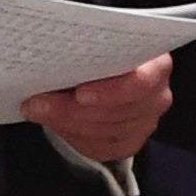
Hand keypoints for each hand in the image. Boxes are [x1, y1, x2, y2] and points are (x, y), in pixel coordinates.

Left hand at [22, 55, 173, 166]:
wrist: (106, 81)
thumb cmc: (100, 58)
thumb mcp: (94, 48)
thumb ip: (84, 53)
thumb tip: (50, 61)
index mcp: (156, 63)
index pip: (142, 81)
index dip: (111, 91)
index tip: (79, 93)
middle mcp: (157, 94)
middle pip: (118, 111)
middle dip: (74, 108)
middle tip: (39, 102)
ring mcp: (146, 122)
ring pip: (104, 130)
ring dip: (67, 121)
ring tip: (38, 109)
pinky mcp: (131, 142)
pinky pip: (100, 146)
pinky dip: (73, 135)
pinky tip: (55, 122)